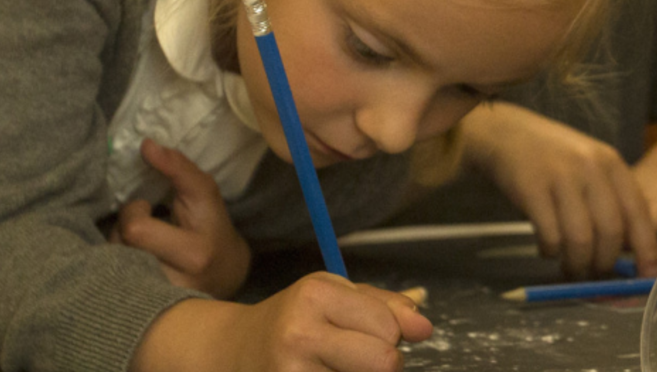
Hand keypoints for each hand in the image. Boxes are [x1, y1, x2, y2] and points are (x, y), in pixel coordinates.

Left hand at [109, 139, 250, 298]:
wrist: (224, 274)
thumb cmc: (212, 227)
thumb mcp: (205, 195)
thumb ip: (178, 168)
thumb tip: (146, 144)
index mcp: (195, 253)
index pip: (135, 230)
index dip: (134, 210)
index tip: (145, 204)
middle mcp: (177, 284)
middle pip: (118, 248)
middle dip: (123, 229)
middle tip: (139, 223)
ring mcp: (159, 301)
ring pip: (110, 265)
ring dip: (117, 246)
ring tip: (137, 242)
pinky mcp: (143, 308)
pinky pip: (110, 281)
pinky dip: (114, 263)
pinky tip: (129, 258)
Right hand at [131, 272, 432, 371]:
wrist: (231, 351)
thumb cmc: (294, 319)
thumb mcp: (334, 295)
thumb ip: (384, 305)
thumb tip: (425, 326)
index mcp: (316, 293)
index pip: (388, 326)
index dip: (388, 333)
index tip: (364, 332)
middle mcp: (300, 332)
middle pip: (385, 362)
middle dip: (383, 363)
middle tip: (355, 357)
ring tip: (336, 368)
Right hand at [460, 103, 656, 277]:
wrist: (502, 133)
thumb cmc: (546, 154)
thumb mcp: (586, 163)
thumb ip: (607, 196)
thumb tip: (625, 248)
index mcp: (609, 162)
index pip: (638, 213)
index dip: (645, 249)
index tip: (644, 274)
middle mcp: (589, 168)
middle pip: (610, 231)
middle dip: (603, 262)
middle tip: (594, 273)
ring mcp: (559, 177)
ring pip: (580, 239)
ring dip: (576, 263)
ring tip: (569, 268)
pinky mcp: (530, 189)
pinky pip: (549, 235)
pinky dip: (550, 250)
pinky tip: (546, 249)